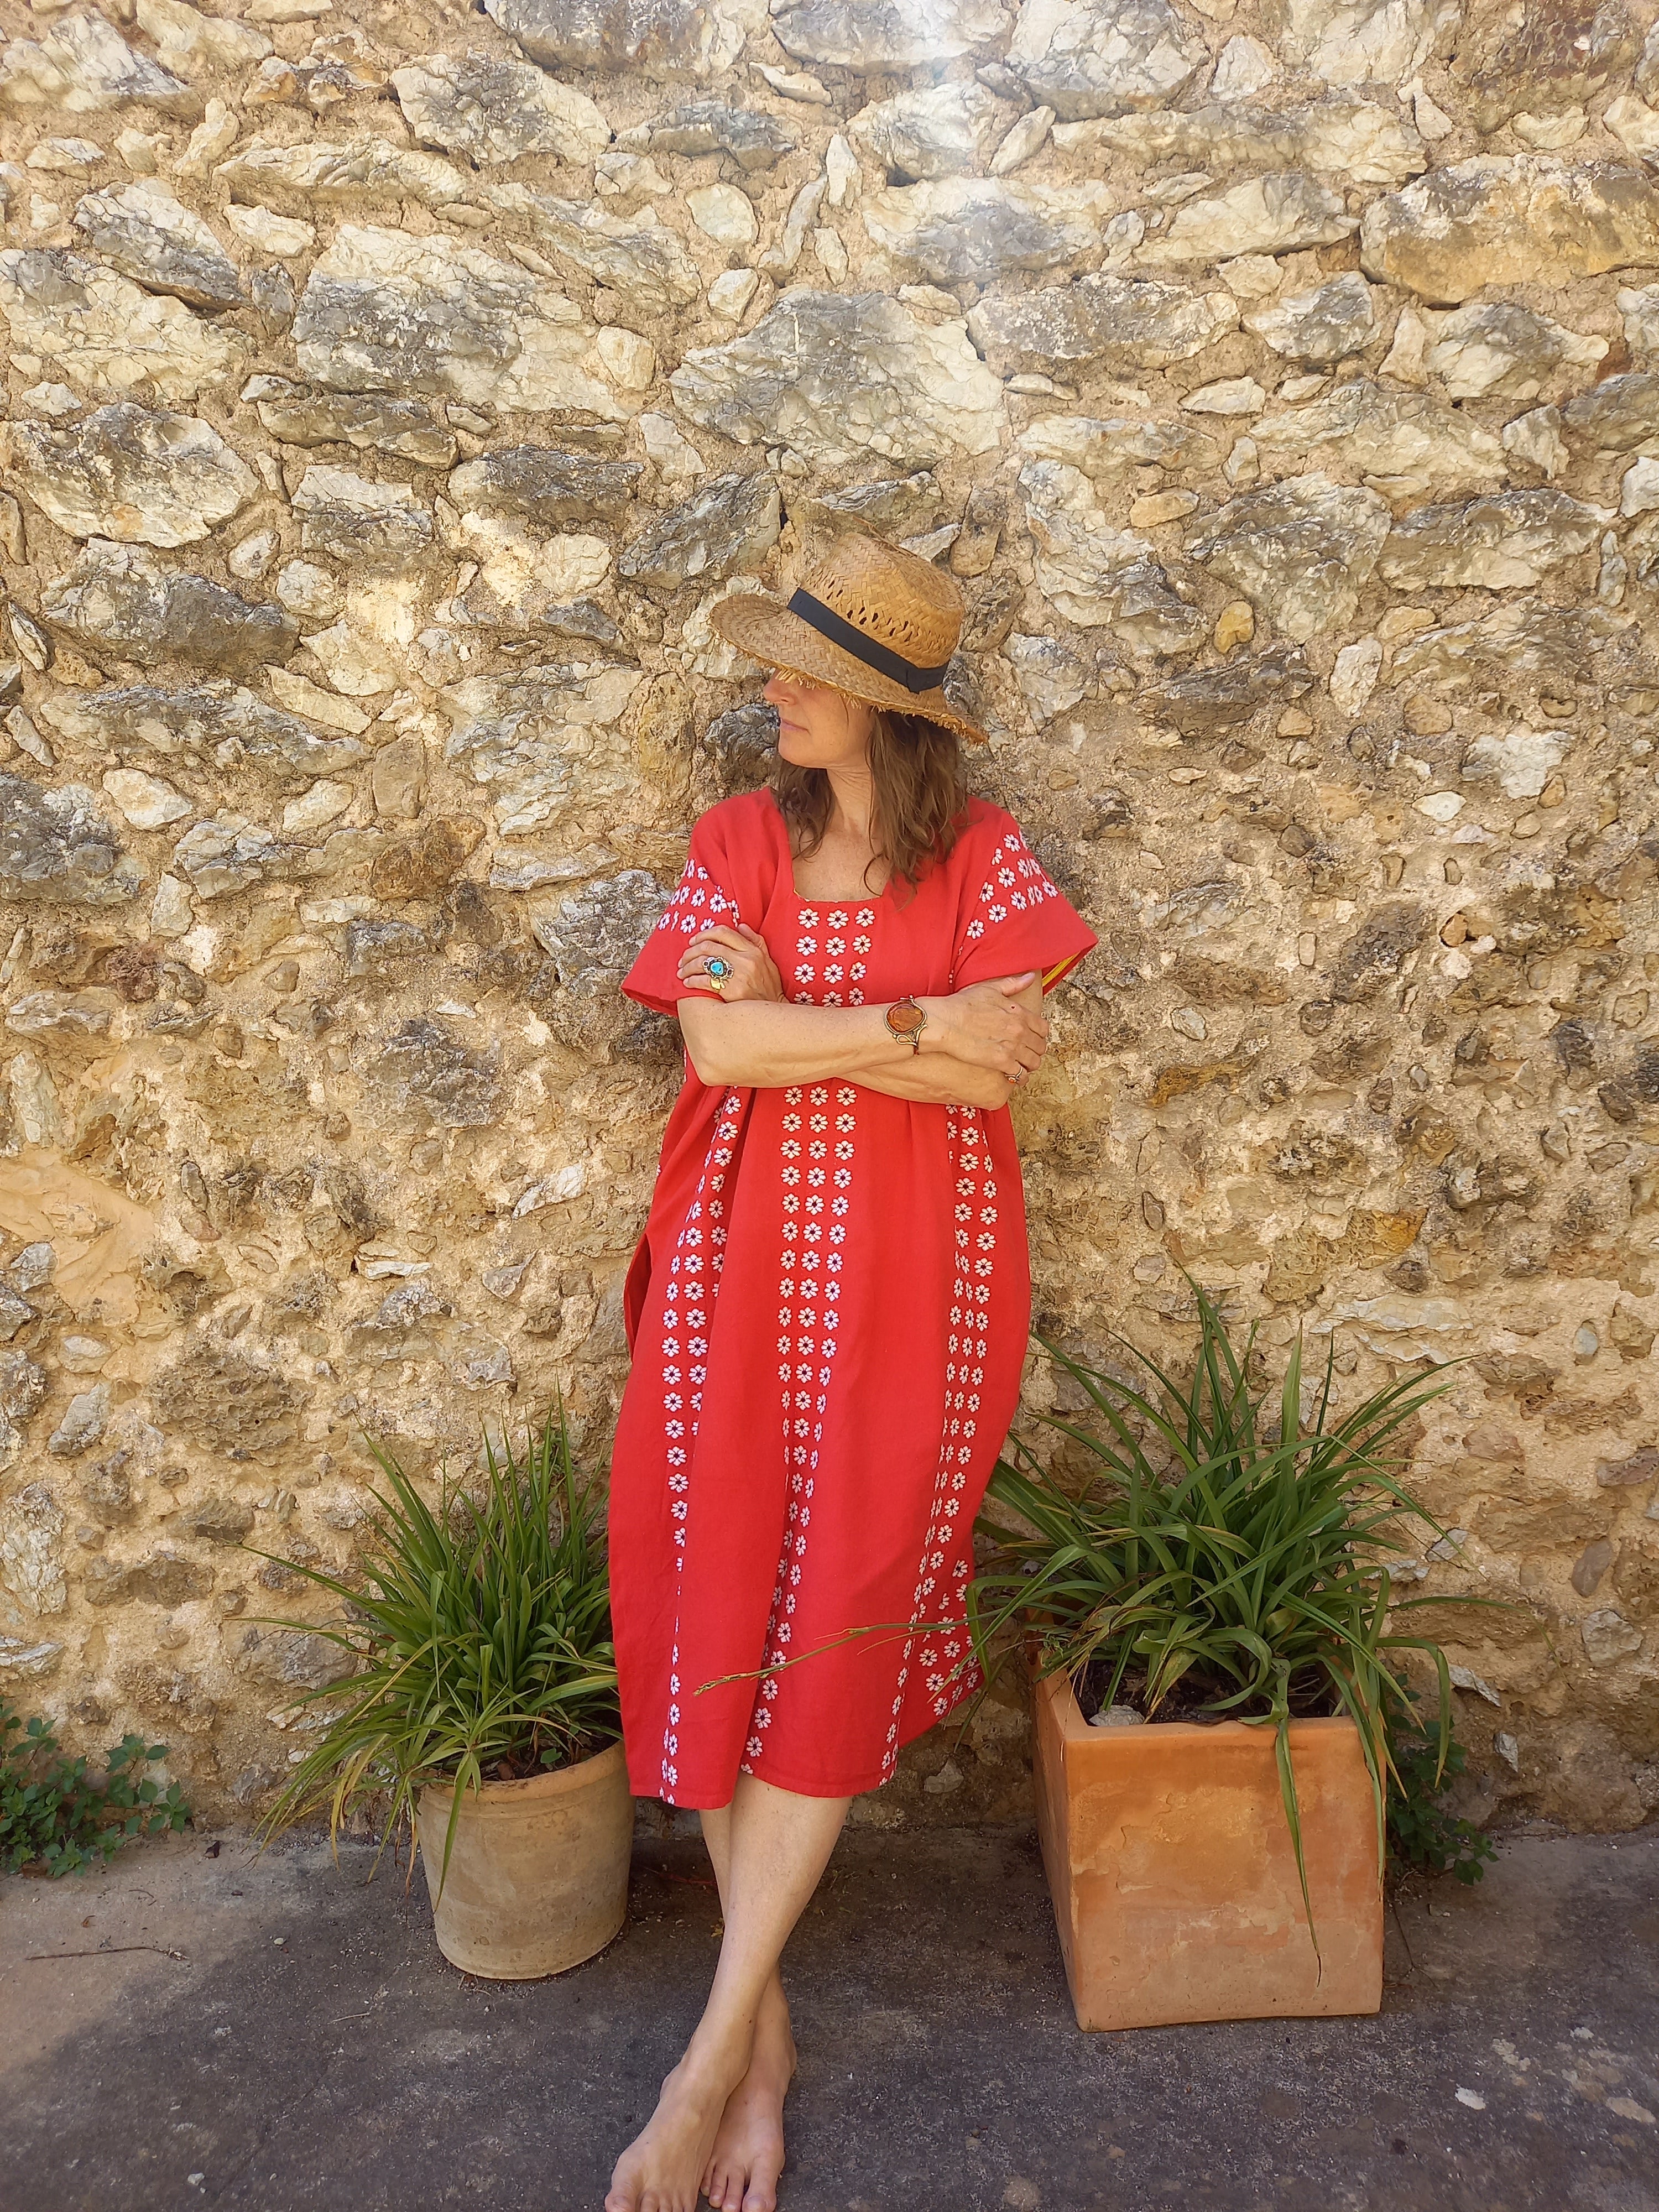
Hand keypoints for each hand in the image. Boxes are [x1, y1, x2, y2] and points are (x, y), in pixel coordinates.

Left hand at [676, 923, 784, 1002]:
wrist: (772, 1013)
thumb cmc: (769, 987)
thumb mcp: (768, 961)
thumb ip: (756, 942)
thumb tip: (741, 926)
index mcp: (752, 950)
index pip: (723, 932)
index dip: (704, 934)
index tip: (694, 941)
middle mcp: (744, 959)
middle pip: (709, 946)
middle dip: (691, 951)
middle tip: (683, 958)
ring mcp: (737, 975)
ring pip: (703, 962)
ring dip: (688, 966)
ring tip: (682, 971)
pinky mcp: (730, 990)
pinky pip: (705, 981)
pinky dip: (692, 980)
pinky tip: (688, 983)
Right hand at [920, 974, 1047, 1078]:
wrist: (945, 1022)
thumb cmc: (962, 1005)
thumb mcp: (990, 988)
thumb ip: (1013, 983)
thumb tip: (1030, 977)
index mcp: (1019, 1013)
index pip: (1043, 1028)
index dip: (1039, 1034)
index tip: (1032, 1037)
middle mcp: (1020, 1030)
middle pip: (1040, 1046)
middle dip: (1035, 1050)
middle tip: (1027, 1053)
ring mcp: (1012, 1047)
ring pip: (1034, 1062)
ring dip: (1030, 1064)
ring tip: (1022, 1065)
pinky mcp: (1001, 1062)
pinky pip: (1021, 1075)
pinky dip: (1021, 1077)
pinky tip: (1014, 1076)